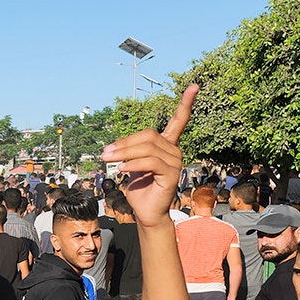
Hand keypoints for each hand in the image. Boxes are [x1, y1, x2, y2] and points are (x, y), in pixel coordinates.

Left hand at [101, 85, 197, 227]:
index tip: (194, 86)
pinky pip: (150, 162)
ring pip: (148, 148)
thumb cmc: (140, 189)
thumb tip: (113, 146)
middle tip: (105, 153)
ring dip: (124, 153)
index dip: (186, 103)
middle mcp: (174, 151)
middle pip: (149, 135)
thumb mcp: (132, 165)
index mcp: (167, 146)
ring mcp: (176, 162)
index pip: (179, 120)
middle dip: (124, 143)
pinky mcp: (172, 174)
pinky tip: (121, 170)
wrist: (146, 212)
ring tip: (109, 160)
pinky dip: (133, 164)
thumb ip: (129, 151)